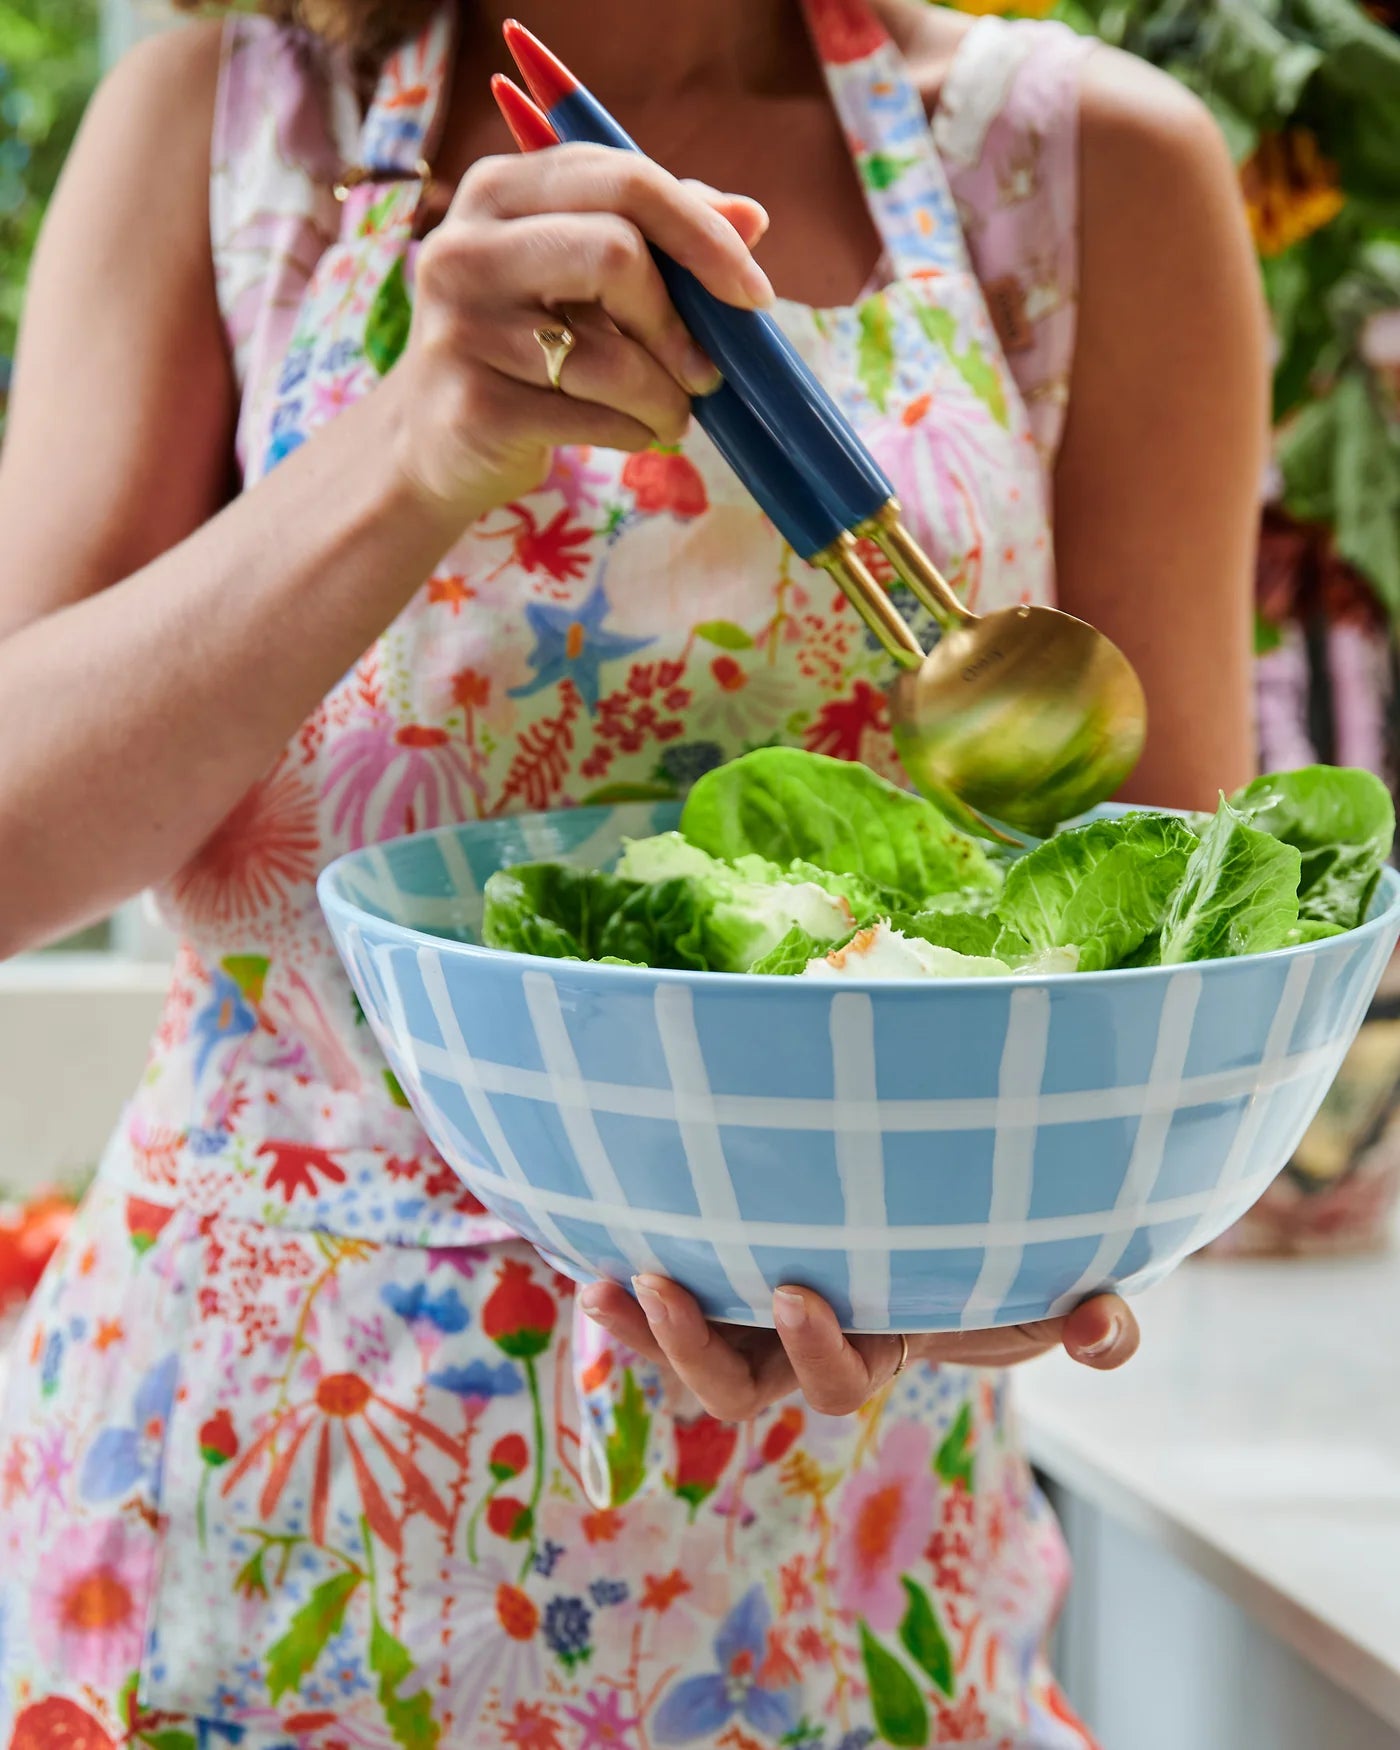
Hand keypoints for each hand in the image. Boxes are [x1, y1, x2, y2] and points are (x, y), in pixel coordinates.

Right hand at [386, 143, 771, 517]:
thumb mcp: (579, 275)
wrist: (430, 442)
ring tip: (669, 413)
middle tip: (704, 370)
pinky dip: (635, 431)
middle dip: (680, 323)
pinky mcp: (473, 405)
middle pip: (616, 253)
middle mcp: (466, 246)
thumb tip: (751, 216)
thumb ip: (658, 234)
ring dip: (666, 396)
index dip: (703, 233)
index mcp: (500, 190)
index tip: (753, 292)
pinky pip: (593, 417)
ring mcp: (462, 327)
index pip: (623, 178)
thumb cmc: (524, 345)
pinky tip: (631, 432)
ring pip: (611, 354)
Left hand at [578, 1275, 1138, 1421]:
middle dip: (694, 1350)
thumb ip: (1090, 1321)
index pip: (833, 1380)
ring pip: (686, 1347)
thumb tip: (1105, 1326)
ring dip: (641, 1325)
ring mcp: (753, 1310)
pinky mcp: (723, 1265)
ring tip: (605, 1280)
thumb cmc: (997, 1267)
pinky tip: (585, 1241)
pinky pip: (664, 1291)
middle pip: (735, 1384)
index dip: (815, 1350)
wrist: (945, 1233)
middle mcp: (799, 1344)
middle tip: (666, 1286)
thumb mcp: (1047, 1292)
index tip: (800, 1292)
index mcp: (872, 1349)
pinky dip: (625, 1284)